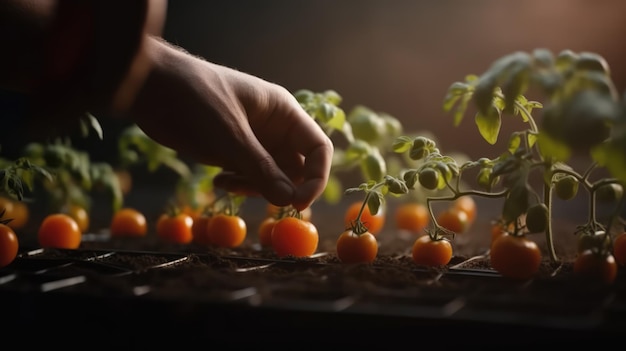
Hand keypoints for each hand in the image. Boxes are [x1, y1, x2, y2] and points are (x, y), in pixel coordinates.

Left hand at [129, 37, 333, 210]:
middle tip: (263, 200)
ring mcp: (254, 139)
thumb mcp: (229, 136)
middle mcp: (274, 126)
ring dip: (256, 188)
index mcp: (283, 112)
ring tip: (229, 182)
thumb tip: (290, 202)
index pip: (318, 148)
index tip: (299, 204)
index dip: (317, 178)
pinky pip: (250, 175)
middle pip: (298, 167)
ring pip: (272, 176)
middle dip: (283, 187)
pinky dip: (239, 183)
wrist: (151, 87)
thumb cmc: (194, 100)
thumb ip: (261, 169)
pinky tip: (218, 180)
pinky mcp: (233, 149)